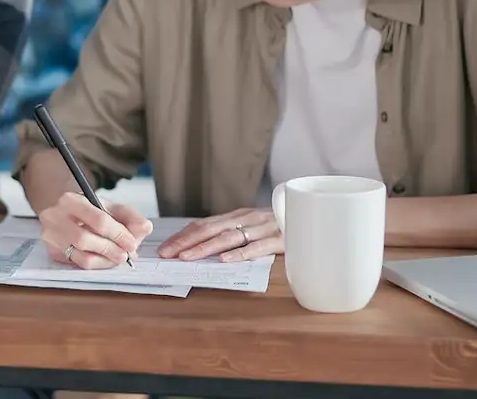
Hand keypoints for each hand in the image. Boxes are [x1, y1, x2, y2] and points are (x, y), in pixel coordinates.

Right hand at [37, 191, 152, 268]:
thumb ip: (129, 216)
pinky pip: (77, 265)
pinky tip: (104, 260)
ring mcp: (51, 237)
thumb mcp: (108, 206)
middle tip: (126, 256)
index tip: (132, 243)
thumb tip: (145, 228)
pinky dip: (96, 265)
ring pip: (81, 257)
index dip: (119, 234)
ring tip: (117, 259)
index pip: (98, 220)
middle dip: (111, 250)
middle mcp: (55, 217)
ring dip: (105, 261)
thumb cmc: (87, 210)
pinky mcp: (52, 253)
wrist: (61, 214)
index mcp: (71, 200)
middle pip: (86, 240)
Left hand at [158, 208, 280, 262]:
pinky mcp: (280, 240)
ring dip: (205, 248)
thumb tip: (197, 247)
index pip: (203, 225)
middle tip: (167, 254)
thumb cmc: (276, 226)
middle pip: (210, 230)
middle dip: (186, 242)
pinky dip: (240, 253)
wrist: (312, 216)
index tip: (164, 249)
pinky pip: (258, 247)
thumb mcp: (249, 226)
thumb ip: (228, 233)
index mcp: (236, 216)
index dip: (182, 236)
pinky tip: (224, 260)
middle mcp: (246, 219)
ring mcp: (262, 228)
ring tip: (187, 258)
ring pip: (229, 237)